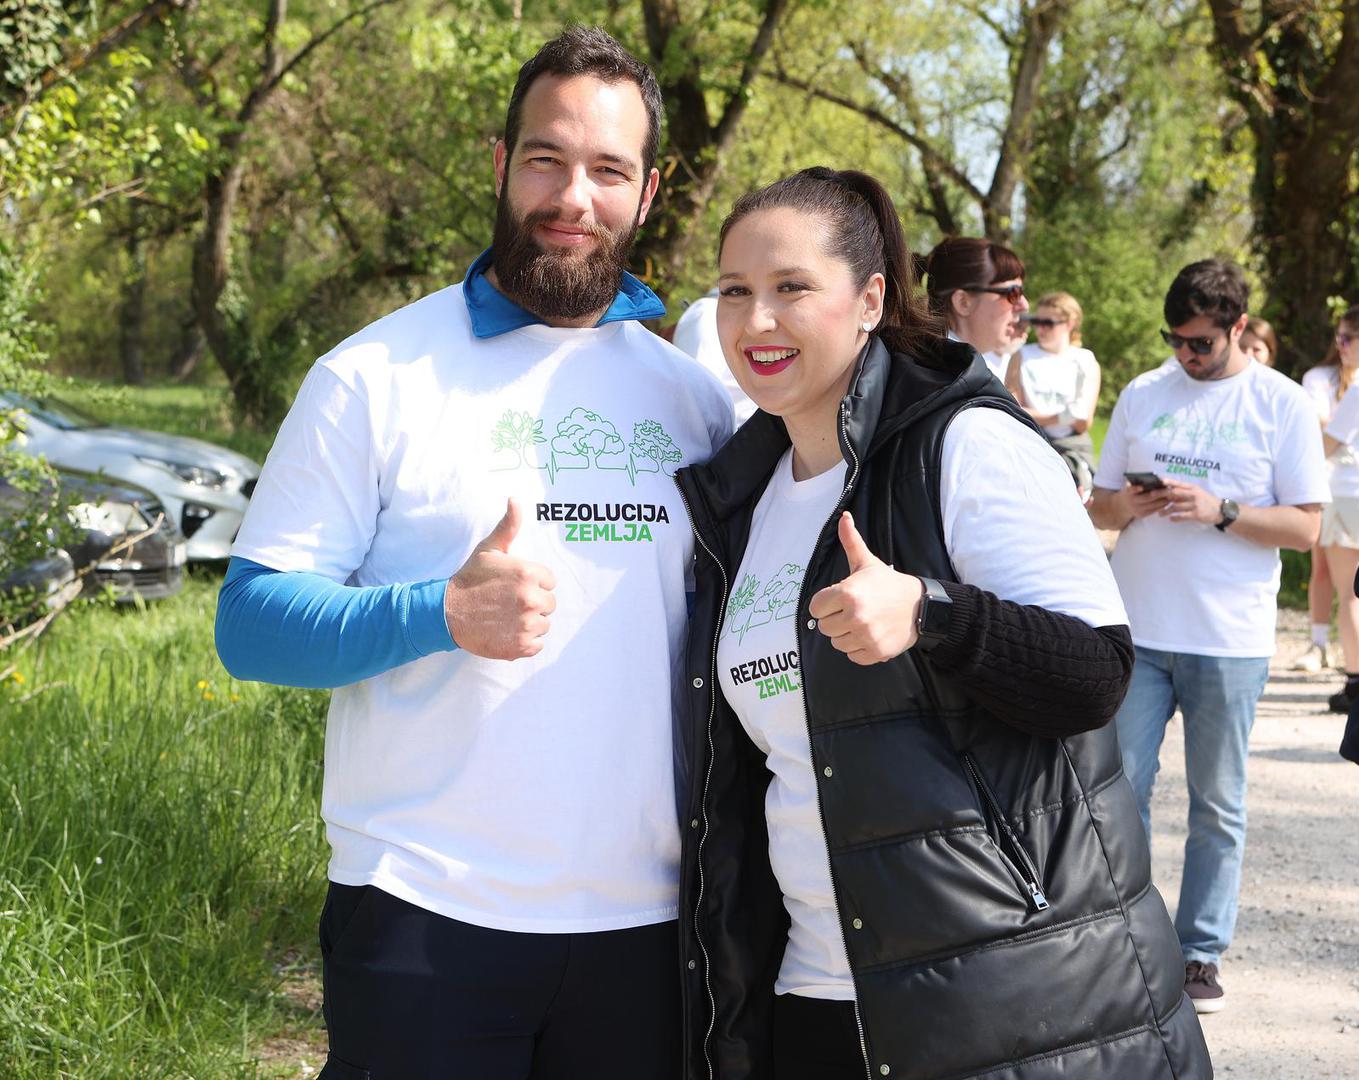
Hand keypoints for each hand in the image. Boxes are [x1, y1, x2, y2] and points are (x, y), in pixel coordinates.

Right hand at [444, 498, 556, 659]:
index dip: (533, 583)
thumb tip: (515, 500)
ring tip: (506, 617)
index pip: (549, 582)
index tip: (513, 586)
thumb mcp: (489, 549)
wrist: (446, 612)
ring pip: (544, 624)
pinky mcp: (521, 646)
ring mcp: (527, 624)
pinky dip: (525, 642)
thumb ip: (508, 525)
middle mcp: (531, 599)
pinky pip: (537, 644)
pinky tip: (507, 632)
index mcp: (529, 573)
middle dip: (533, 603)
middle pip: (549, 604)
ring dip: (529, 623)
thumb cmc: (470, 579)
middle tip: (508, 603)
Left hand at [808, 511, 923, 664]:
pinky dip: (859, 648)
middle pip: (824, 627)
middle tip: (853, 611)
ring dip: (846, 635)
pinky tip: (870, 634)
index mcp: (848, 593)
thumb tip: (843, 516)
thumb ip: (850, 541)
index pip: (815, 608)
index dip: (825, 604)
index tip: (838, 600)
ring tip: (862, 622)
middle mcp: (855, 616)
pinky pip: (852, 656)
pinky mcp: (875, 652)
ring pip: (837, 643)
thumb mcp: (867, 562)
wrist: (921, 606)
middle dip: (835, 619)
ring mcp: (866, 636)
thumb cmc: (888, 584)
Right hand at [1121, 481, 1172, 519]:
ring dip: (1162, 501)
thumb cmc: (1130, 492)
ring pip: (1152, 505)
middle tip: (1168, 490)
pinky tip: (1167, 502)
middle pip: (1146, 498)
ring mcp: (1136, 509)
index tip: (1141, 487)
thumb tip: (1151, 478)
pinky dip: (1161, 506)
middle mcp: (1131, 502)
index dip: (1135, 489)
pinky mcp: (1141, 515)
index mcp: (1127, 493)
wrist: (1122, 506)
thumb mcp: (1129, 486)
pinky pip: (1153, 511)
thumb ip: (1137, 482)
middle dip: (1158, 494)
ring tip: (1170, 495)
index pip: (1130, 490)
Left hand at [1158, 479, 1223, 524]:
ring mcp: (1195, 504)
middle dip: (1161, 494)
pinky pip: (1181, 516)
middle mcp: (1193, 494)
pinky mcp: (1196, 514)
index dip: (1167, 482)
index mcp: (1192, 488)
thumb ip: (1184, 492)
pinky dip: (1174, 518)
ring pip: (1175, 506)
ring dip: (1165, 510)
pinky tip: (1170, 519)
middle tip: (1151, 496)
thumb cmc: (1205, 500)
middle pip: (1174, 493)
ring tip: (1160, 513)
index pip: (1178, 483)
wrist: (1220, 510)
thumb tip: (1167, 491)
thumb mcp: (1197, 492)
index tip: (1157, 481)